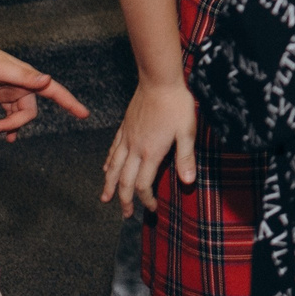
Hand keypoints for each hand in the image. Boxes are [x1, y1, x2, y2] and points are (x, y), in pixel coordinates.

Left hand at [0, 35, 88, 143]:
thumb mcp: (3, 70)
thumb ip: (25, 77)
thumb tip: (48, 80)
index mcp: (29, 77)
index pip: (55, 91)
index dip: (70, 103)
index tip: (84, 114)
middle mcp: (24, 84)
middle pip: (29, 111)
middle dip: (16, 123)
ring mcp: (11, 90)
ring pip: (19, 113)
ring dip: (10, 125)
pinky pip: (9, 112)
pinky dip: (7, 123)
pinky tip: (2, 133)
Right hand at [101, 80, 196, 216]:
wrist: (159, 80)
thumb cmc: (176, 105)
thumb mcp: (188, 131)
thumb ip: (186, 158)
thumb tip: (188, 182)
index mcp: (151, 152)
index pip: (143, 185)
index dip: (146, 200)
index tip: (151, 209)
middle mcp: (135, 148)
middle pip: (125, 181)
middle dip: (124, 200)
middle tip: (125, 215)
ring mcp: (127, 137)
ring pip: (113, 167)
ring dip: (109, 185)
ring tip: (105, 199)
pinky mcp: (124, 127)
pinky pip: (112, 150)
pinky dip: (108, 163)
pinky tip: (105, 169)